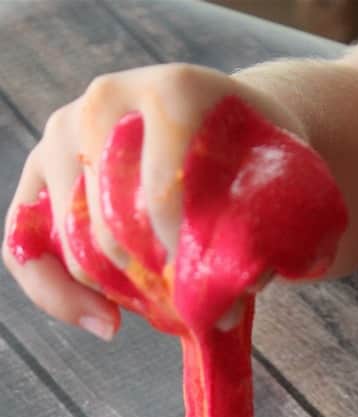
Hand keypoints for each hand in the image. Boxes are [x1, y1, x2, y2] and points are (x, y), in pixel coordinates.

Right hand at [2, 63, 305, 338]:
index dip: (185, 260)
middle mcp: (107, 102)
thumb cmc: (251, 166)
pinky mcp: (38, 173)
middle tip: (193, 311)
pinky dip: (59, 296)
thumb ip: (257, 241)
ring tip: (165, 306)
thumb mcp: (273, 190)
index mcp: (173, 93)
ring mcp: (64, 133)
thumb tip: (224, 308)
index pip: (164, 195)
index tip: (219, 300)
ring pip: (75, 244)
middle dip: (153, 284)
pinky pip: (24, 249)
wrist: (225, 130)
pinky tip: (108, 322)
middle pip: (113, 224)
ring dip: (121, 292)